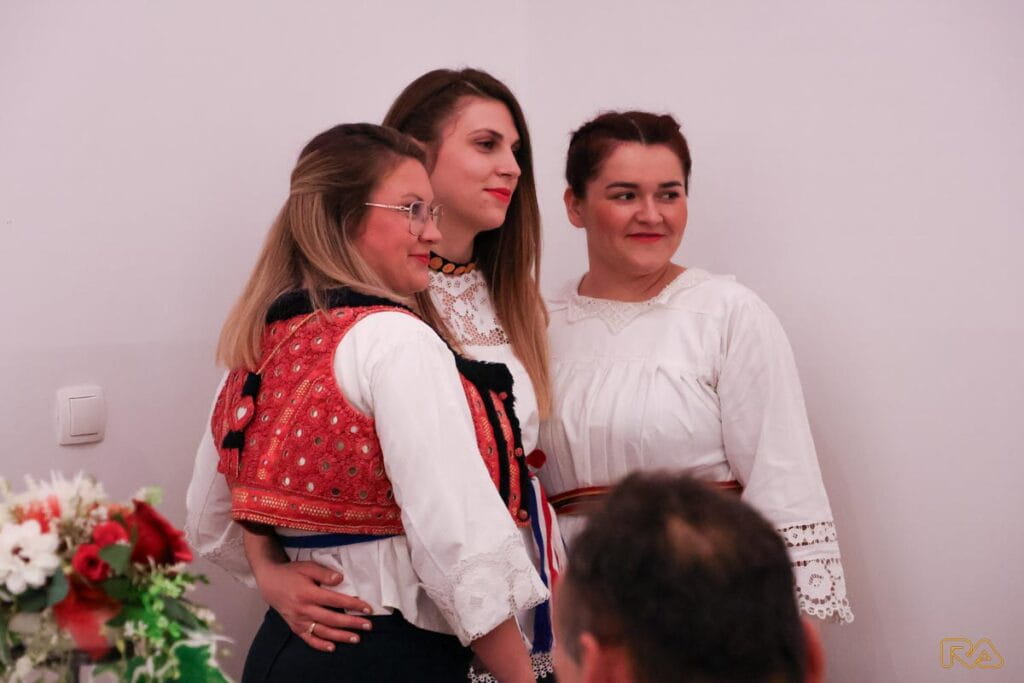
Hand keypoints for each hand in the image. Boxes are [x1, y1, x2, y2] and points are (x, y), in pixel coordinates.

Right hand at [255, 560, 373, 651]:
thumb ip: (324, 573)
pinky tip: (332, 647)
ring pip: (322, 631)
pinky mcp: (295, 626)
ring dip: (340, 636)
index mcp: (308, 593)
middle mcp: (304, 609)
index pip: (335, 601)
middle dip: (351, 623)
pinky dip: (320, 644)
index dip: (352, 605)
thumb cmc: (291, 573)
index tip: (367, 608)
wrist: (270, 582)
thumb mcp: (307, 567)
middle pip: (332, 619)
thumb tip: (340, 579)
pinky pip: (308, 638)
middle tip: (368, 625)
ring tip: (356, 638)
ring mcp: (299, 620)